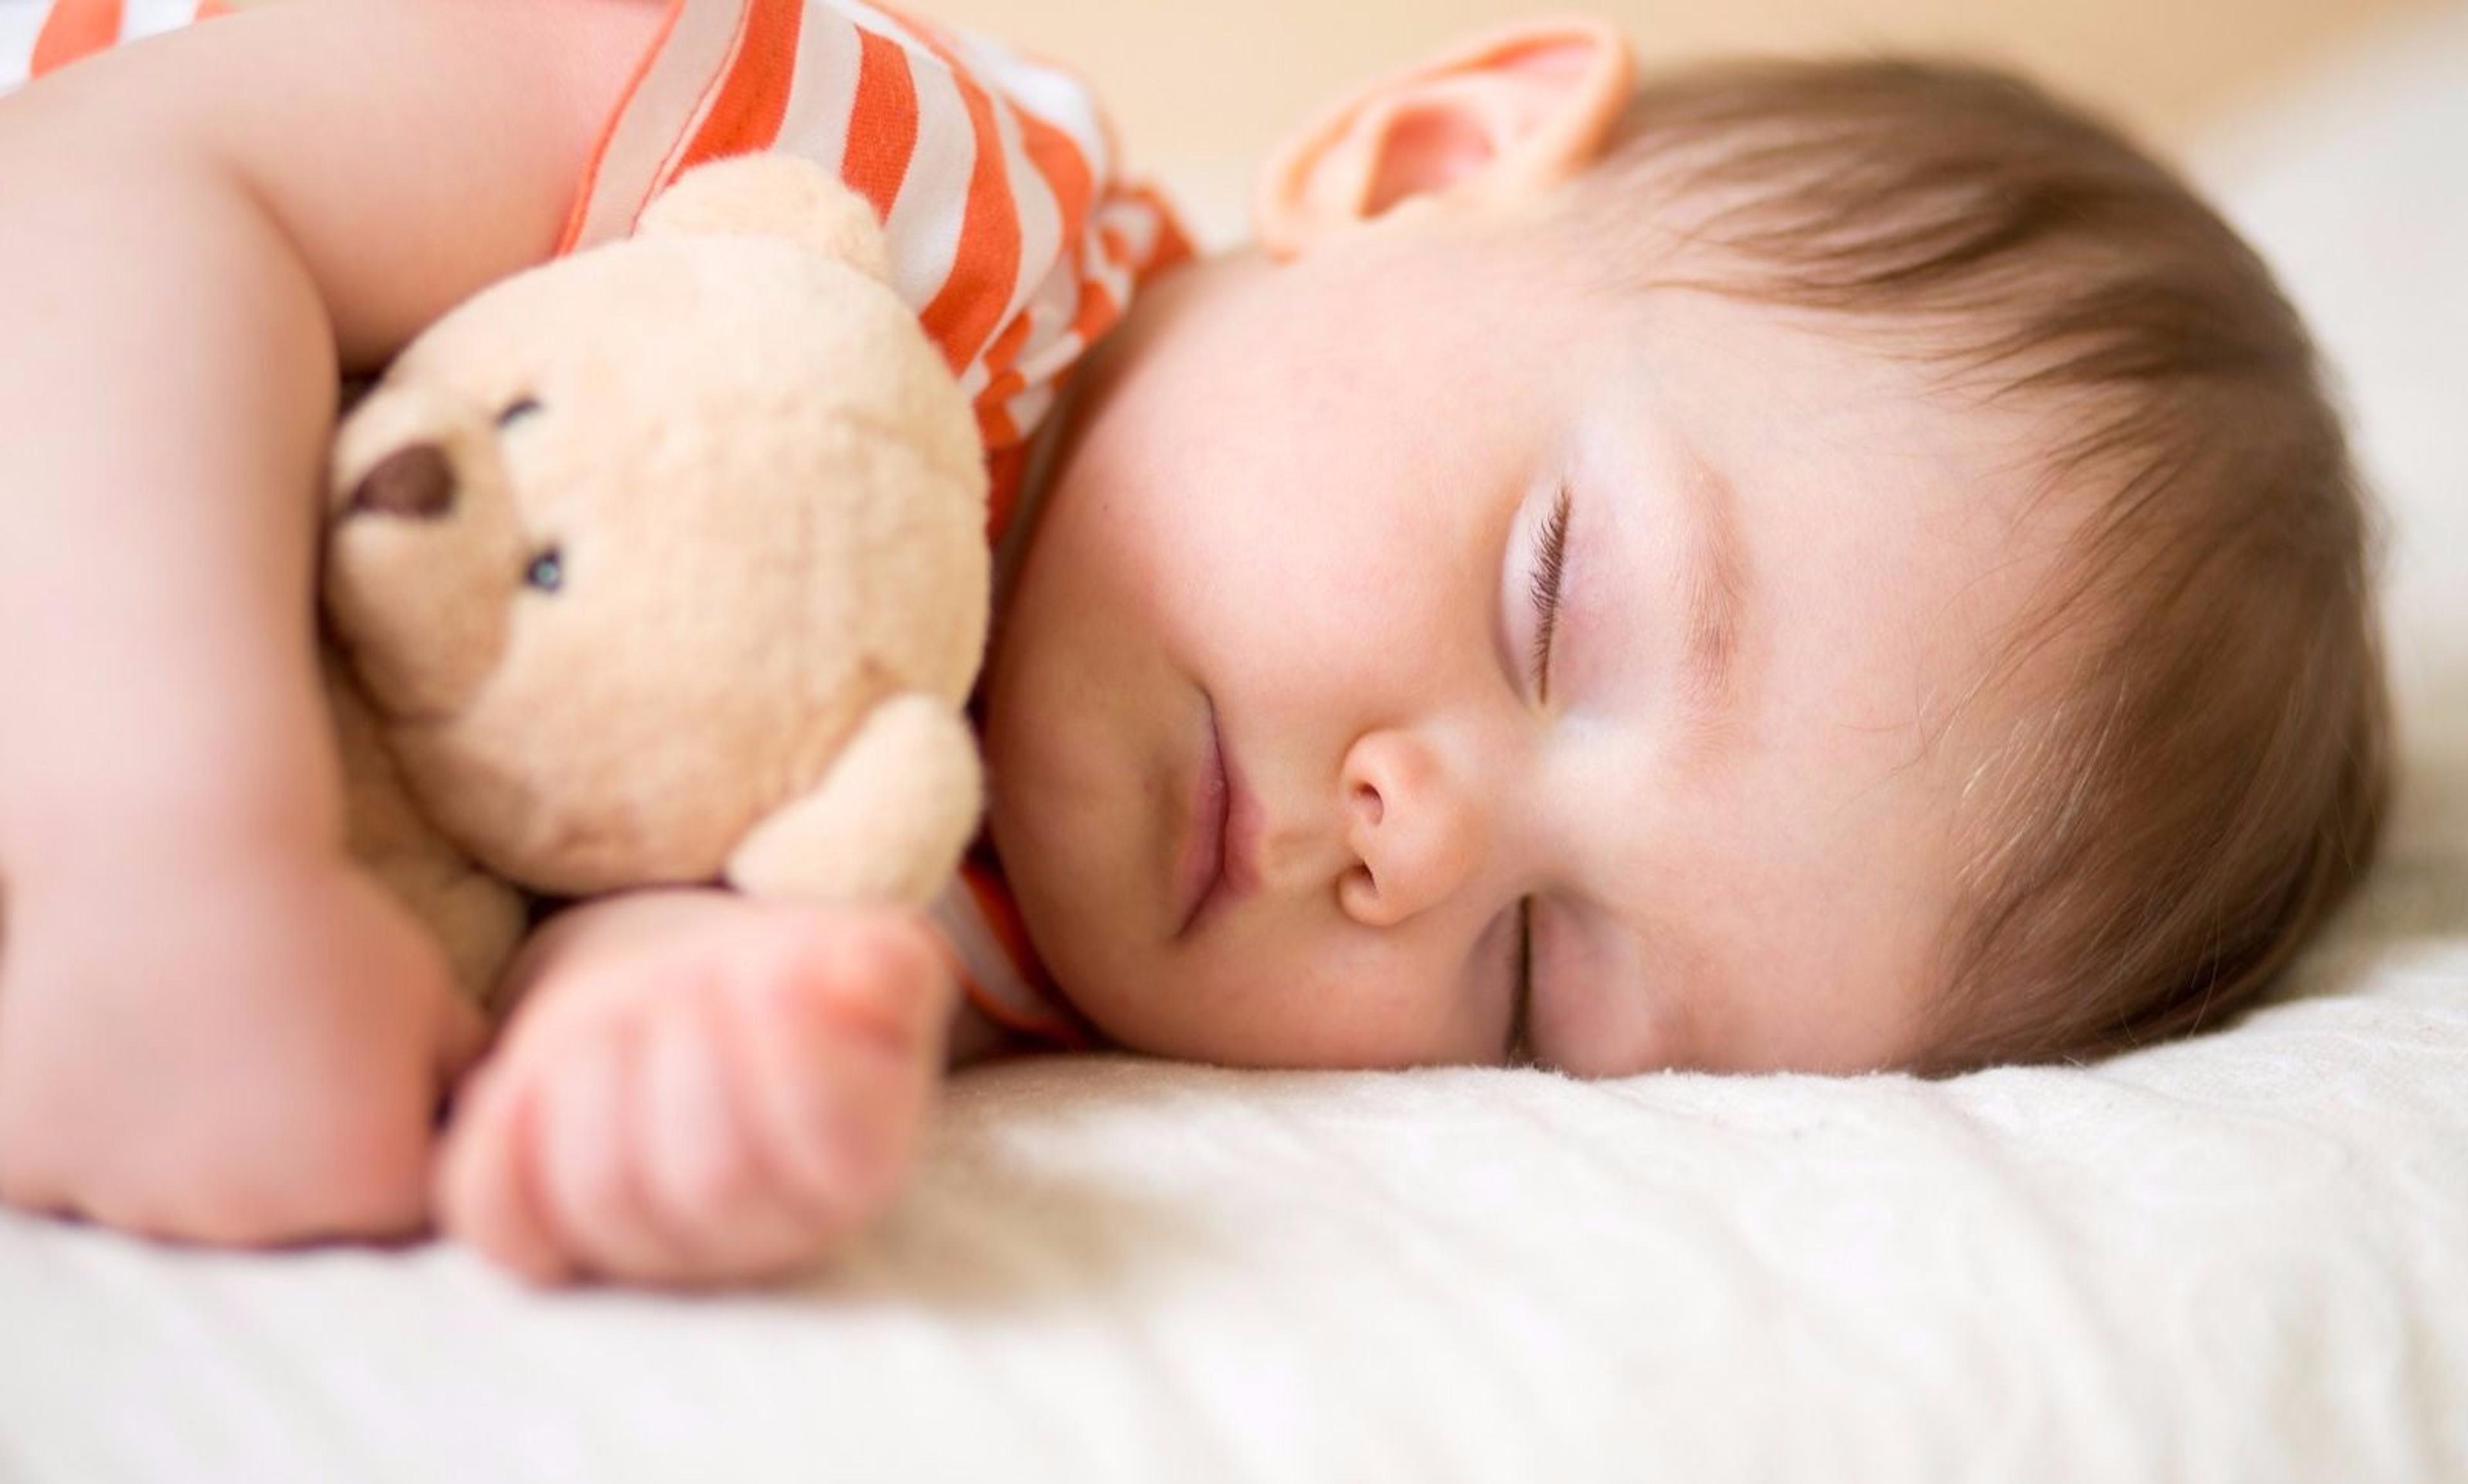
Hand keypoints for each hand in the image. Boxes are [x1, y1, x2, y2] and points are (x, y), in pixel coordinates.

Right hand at [0, 838, 485, 1244]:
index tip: (356, 1069)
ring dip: (189, 1150)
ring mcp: (130, 1201)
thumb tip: (492, 1141)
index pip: (395, 1210)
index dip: (386, 1141)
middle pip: (283, 1223)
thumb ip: (468, 1094)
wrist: (175, 849)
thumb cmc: (326, 923)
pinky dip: (93, 1133)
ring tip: (194, 1042)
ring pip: (175, 1203)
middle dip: (292, 1159)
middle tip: (269, 1048)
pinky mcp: (32, 1167)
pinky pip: (74, 1176)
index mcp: (363, 1185)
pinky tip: (116, 1053)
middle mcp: (249, 1217)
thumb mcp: (438, 1006)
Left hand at [437, 894, 954, 1286]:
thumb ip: (886, 969)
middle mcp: (758, 1242)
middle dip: (686, 1050)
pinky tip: (523, 1076)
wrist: (699, 1003)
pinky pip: (501, 1222)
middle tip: (687, 982)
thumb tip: (865, 978)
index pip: (833, 1155)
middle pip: (709, 1179)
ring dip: (592, 1071)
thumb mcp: (865, 958)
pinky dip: (496, 1142)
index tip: (772, 973)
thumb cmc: (795, 981)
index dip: (791, 1054)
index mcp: (858, 1174)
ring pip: (601, 1195)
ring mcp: (646, 1251)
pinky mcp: (545, 1236)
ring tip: (622, 1007)